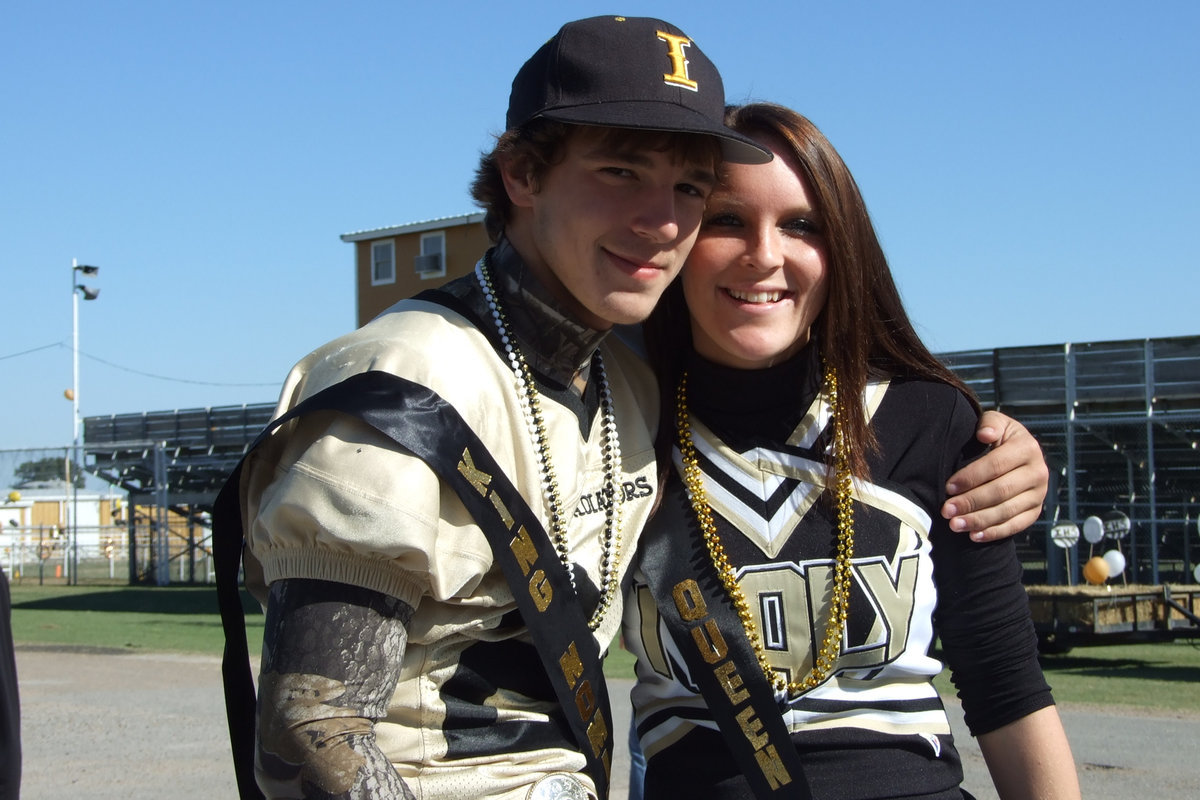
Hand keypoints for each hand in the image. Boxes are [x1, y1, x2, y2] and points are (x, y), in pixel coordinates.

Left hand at [942, 410, 1048, 541]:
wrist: (1016, 453)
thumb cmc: (997, 437)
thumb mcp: (995, 423)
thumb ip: (989, 424)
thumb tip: (984, 434)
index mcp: (1027, 448)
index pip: (996, 465)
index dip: (971, 477)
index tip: (948, 487)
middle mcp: (1038, 472)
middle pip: (1001, 491)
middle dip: (971, 502)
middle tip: (946, 511)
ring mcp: (1039, 494)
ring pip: (1007, 511)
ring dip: (979, 520)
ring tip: (955, 525)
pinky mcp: (1035, 511)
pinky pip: (1016, 525)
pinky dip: (995, 532)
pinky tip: (974, 535)